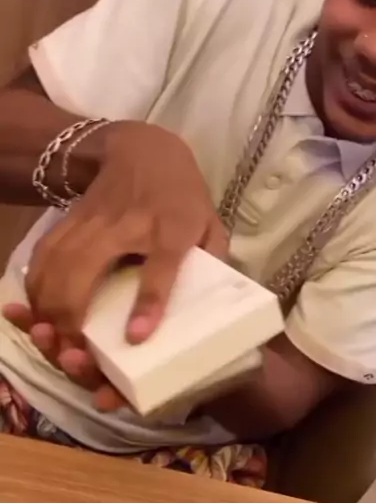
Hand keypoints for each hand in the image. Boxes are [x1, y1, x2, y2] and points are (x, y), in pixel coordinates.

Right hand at [3, 121, 228, 406]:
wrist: (142, 149)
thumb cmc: (181, 194)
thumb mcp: (209, 222)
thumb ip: (212, 259)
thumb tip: (213, 303)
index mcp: (172, 227)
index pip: (161, 264)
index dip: (148, 302)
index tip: (135, 338)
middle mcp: (127, 223)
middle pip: (86, 269)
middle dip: (72, 317)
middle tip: (76, 353)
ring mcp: (92, 220)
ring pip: (56, 265)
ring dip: (50, 309)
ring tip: (56, 339)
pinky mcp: (69, 220)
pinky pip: (43, 255)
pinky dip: (35, 287)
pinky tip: (39, 311)